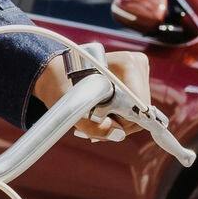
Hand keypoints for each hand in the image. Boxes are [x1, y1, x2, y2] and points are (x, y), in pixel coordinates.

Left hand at [34, 48, 158, 141]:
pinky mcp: (137, 76)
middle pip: (141, 109)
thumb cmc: (61, 88)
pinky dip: (120, 115)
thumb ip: (94, 126)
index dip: (123, 121)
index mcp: (127, 65)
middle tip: (94, 123)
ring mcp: (139, 68)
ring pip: (139, 110)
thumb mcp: (73, 110)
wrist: (56, 74)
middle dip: (119, 122)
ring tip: (94, 119)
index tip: (100, 121)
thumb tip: (119, 134)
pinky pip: (136, 106)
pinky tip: (102, 115)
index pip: (140, 106)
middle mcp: (137, 63)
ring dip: (118, 121)